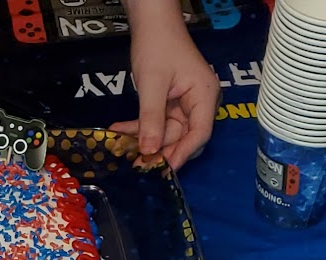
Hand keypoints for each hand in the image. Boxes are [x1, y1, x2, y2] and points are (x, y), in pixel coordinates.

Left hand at [112, 2, 219, 168]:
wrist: (151, 23)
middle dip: (161, 150)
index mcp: (205, 96)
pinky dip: (141, 127)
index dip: (182, 153)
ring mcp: (185, 103)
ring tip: (122, 148)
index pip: (199, 133)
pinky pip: (158, 122)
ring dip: (145, 139)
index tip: (164, 169)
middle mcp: (199, 102)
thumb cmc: (158, 45)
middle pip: (184, 136)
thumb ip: (151, 119)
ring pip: (167, 132)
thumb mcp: (152, 84)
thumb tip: (149, 151)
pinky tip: (119, 130)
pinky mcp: (171, 103)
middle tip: (138, 164)